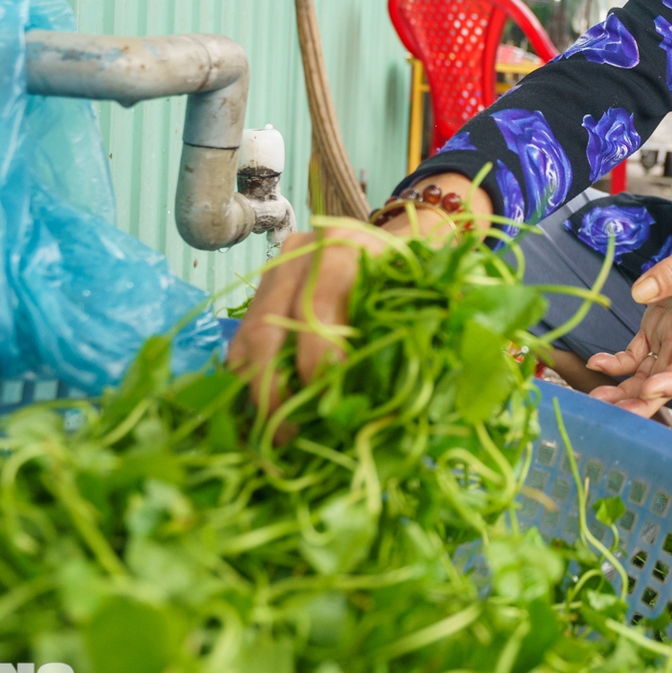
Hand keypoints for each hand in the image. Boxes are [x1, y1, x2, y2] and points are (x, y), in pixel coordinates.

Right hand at [224, 174, 487, 436]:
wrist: (401, 238)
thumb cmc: (418, 272)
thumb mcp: (430, 291)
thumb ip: (420, 333)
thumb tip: (403, 400)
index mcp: (347, 245)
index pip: (318, 302)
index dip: (318, 356)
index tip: (328, 404)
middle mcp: (301, 253)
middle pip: (269, 324)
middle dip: (274, 387)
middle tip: (289, 435)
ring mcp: (275, 272)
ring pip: (248, 336)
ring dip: (256, 391)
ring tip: (276, 434)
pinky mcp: (262, 292)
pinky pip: (241, 343)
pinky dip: (250, 382)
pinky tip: (266, 414)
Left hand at [586, 218, 671, 417]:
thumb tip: (640, 293)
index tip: (650, 389)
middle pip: (667, 378)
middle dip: (643, 400)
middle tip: (616, 414)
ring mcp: (671, 336)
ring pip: (648, 374)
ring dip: (625, 391)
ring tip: (597, 399)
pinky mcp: (656, 330)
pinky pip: (635, 356)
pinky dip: (616, 364)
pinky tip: (596, 364)